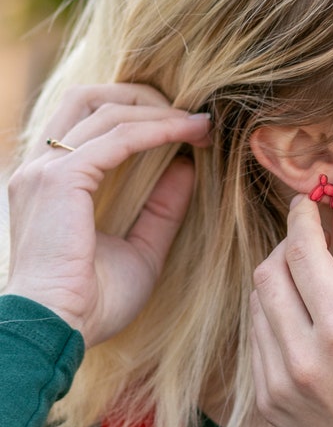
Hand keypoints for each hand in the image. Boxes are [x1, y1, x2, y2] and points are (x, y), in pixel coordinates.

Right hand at [3, 84, 211, 345]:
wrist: (57, 329)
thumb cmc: (91, 304)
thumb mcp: (140, 251)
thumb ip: (162, 209)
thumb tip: (188, 167)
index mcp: (49, 182)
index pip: (87, 122)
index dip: (137, 114)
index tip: (186, 128)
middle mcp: (40, 167)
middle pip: (89, 98)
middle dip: (142, 97)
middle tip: (189, 114)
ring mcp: (45, 170)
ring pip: (105, 110)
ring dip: (157, 111)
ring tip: (199, 124)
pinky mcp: (61, 179)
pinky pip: (118, 138)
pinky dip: (157, 130)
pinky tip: (189, 134)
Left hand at [249, 190, 332, 426]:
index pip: (303, 252)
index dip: (301, 218)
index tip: (307, 202)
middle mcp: (303, 355)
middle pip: (269, 272)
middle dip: (286, 247)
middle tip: (309, 243)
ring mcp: (277, 380)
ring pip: (257, 303)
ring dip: (278, 282)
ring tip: (311, 287)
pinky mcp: (264, 398)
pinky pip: (256, 338)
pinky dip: (273, 318)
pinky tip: (303, 325)